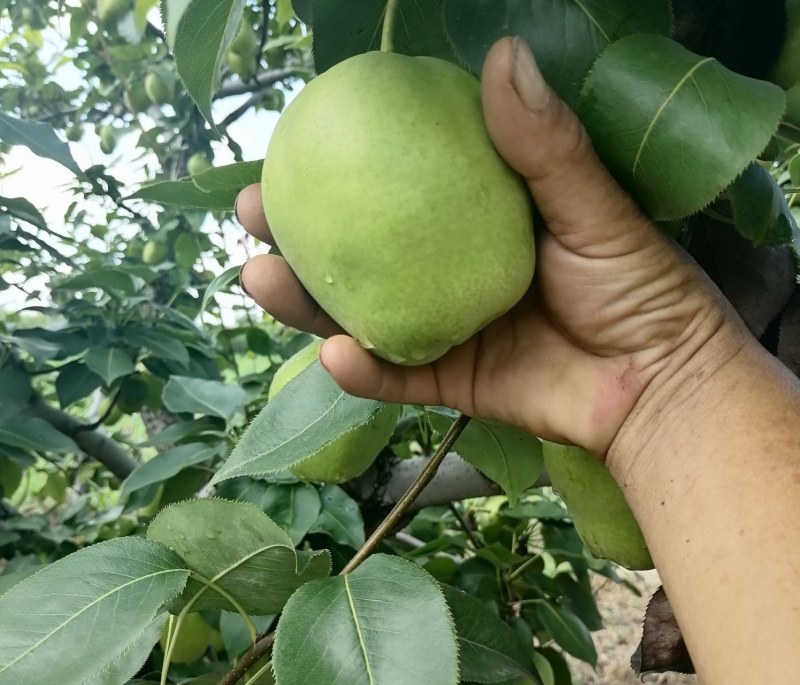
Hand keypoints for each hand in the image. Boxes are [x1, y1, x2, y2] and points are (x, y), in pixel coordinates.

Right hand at [237, 36, 739, 459]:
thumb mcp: (592, 209)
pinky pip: (398, 377)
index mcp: (476, 223)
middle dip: (299, 237)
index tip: (294, 144)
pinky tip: (334, 356)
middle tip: (251, 213)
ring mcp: (446, 329)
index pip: (398, 190)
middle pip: (361, 254)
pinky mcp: (452, 382)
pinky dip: (364, 373)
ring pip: (361, 315)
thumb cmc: (638, 287)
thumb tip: (500, 53)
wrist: (661, 383)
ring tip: (259, 278)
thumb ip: (544, 145)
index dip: (343, 170)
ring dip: (306, 305)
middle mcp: (449, 272)